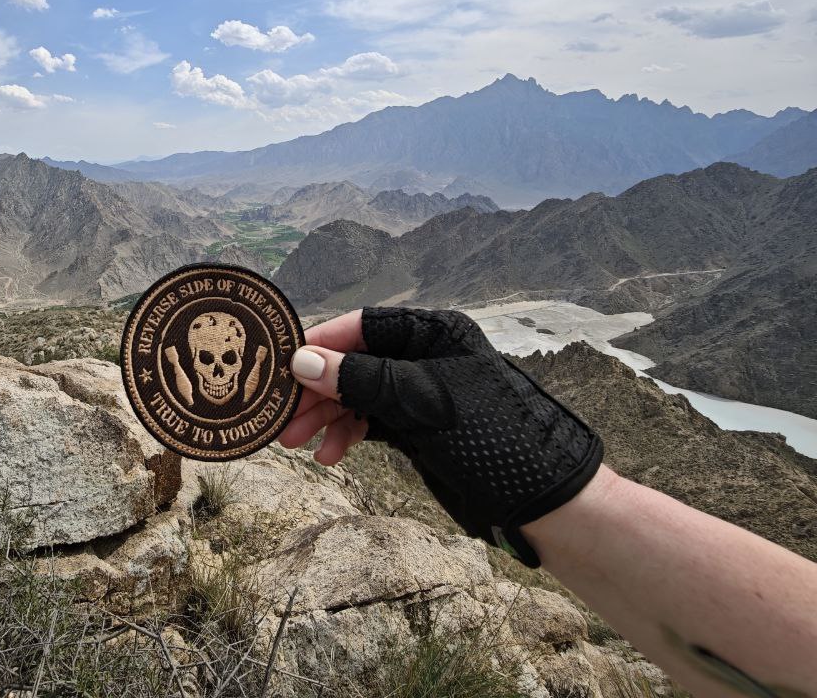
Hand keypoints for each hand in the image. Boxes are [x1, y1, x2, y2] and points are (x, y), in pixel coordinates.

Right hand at [281, 306, 602, 566]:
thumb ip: (360, 380)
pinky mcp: (421, 426)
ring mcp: (422, 393)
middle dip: (318, 390)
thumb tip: (303, 362)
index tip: (282, 366)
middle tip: (282, 417)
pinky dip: (348, 436)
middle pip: (355, 363)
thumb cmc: (489, 436)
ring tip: (297, 444)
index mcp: (434, 332)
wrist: (543, 500)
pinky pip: (372, 421)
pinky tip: (330, 455)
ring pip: (358, 395)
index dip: (321, 343)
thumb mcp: (420, 403)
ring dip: (326, 417)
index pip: (363, 325)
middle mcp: (425, 356)